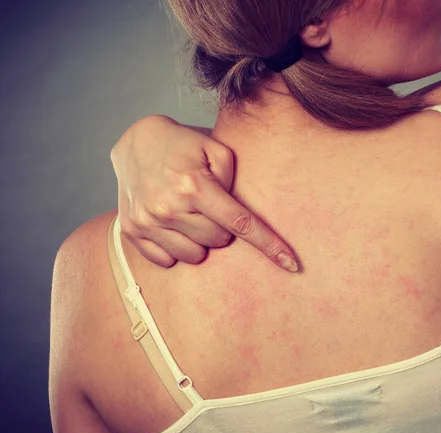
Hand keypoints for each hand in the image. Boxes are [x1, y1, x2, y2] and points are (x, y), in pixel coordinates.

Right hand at [110, 114, 297, 270]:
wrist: (136, 142)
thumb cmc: (184, 146)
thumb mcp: (216, 150)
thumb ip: (234, 181)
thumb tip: (237, 219)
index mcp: (194, 185)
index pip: (240, 223)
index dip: (269, 245)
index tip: (292, 265)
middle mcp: (169, 207)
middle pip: (218, 241)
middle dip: (221, 228)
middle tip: (210, 206)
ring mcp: (147, 222)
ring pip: (194, 256)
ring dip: (200, 241)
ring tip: (190, 215)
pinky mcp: (132, 231)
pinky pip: (167, 260)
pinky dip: (176, 248)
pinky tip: (172, 225)